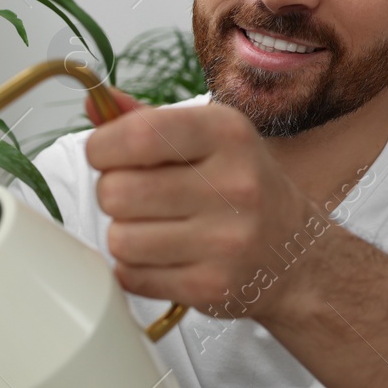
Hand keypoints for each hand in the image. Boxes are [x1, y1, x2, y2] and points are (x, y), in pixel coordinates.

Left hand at [84, 87, 327, 322]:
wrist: (294, 256)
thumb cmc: (238, 187)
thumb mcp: (207, 138)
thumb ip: (146, 120)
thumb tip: (93, 101)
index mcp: (227, 134)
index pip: (137, 136)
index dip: (102, 148)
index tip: (107, 156)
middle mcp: (234, 185)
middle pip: (116, 191)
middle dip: (112, 194)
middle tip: (138, 197)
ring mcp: (226, 240)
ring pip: (119, 239)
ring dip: (124, 235)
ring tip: (154, 228)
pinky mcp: (212, 286)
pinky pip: (131, 276)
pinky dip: (135, 269)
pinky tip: (165, 258)